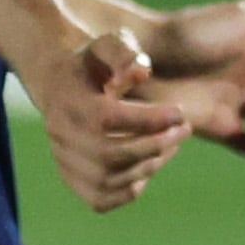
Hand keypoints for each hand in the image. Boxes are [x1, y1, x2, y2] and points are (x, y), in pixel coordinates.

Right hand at [29, 26, 190, 212]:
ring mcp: (63, 160)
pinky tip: (148, 167)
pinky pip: (100, 200)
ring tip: (171, 145)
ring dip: (148, 166)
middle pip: (109, 155)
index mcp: (68, 102)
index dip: (148, 120)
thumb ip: (124, 52)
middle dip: (154, 145)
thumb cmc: (93, 63)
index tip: (180, 112)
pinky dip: (129, 190)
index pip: (107, 120)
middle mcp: (60, 135)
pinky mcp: (71, 178)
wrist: (59, 84)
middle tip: (185, 129)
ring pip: (107, 180)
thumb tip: (140, 73)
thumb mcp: (108, 44)